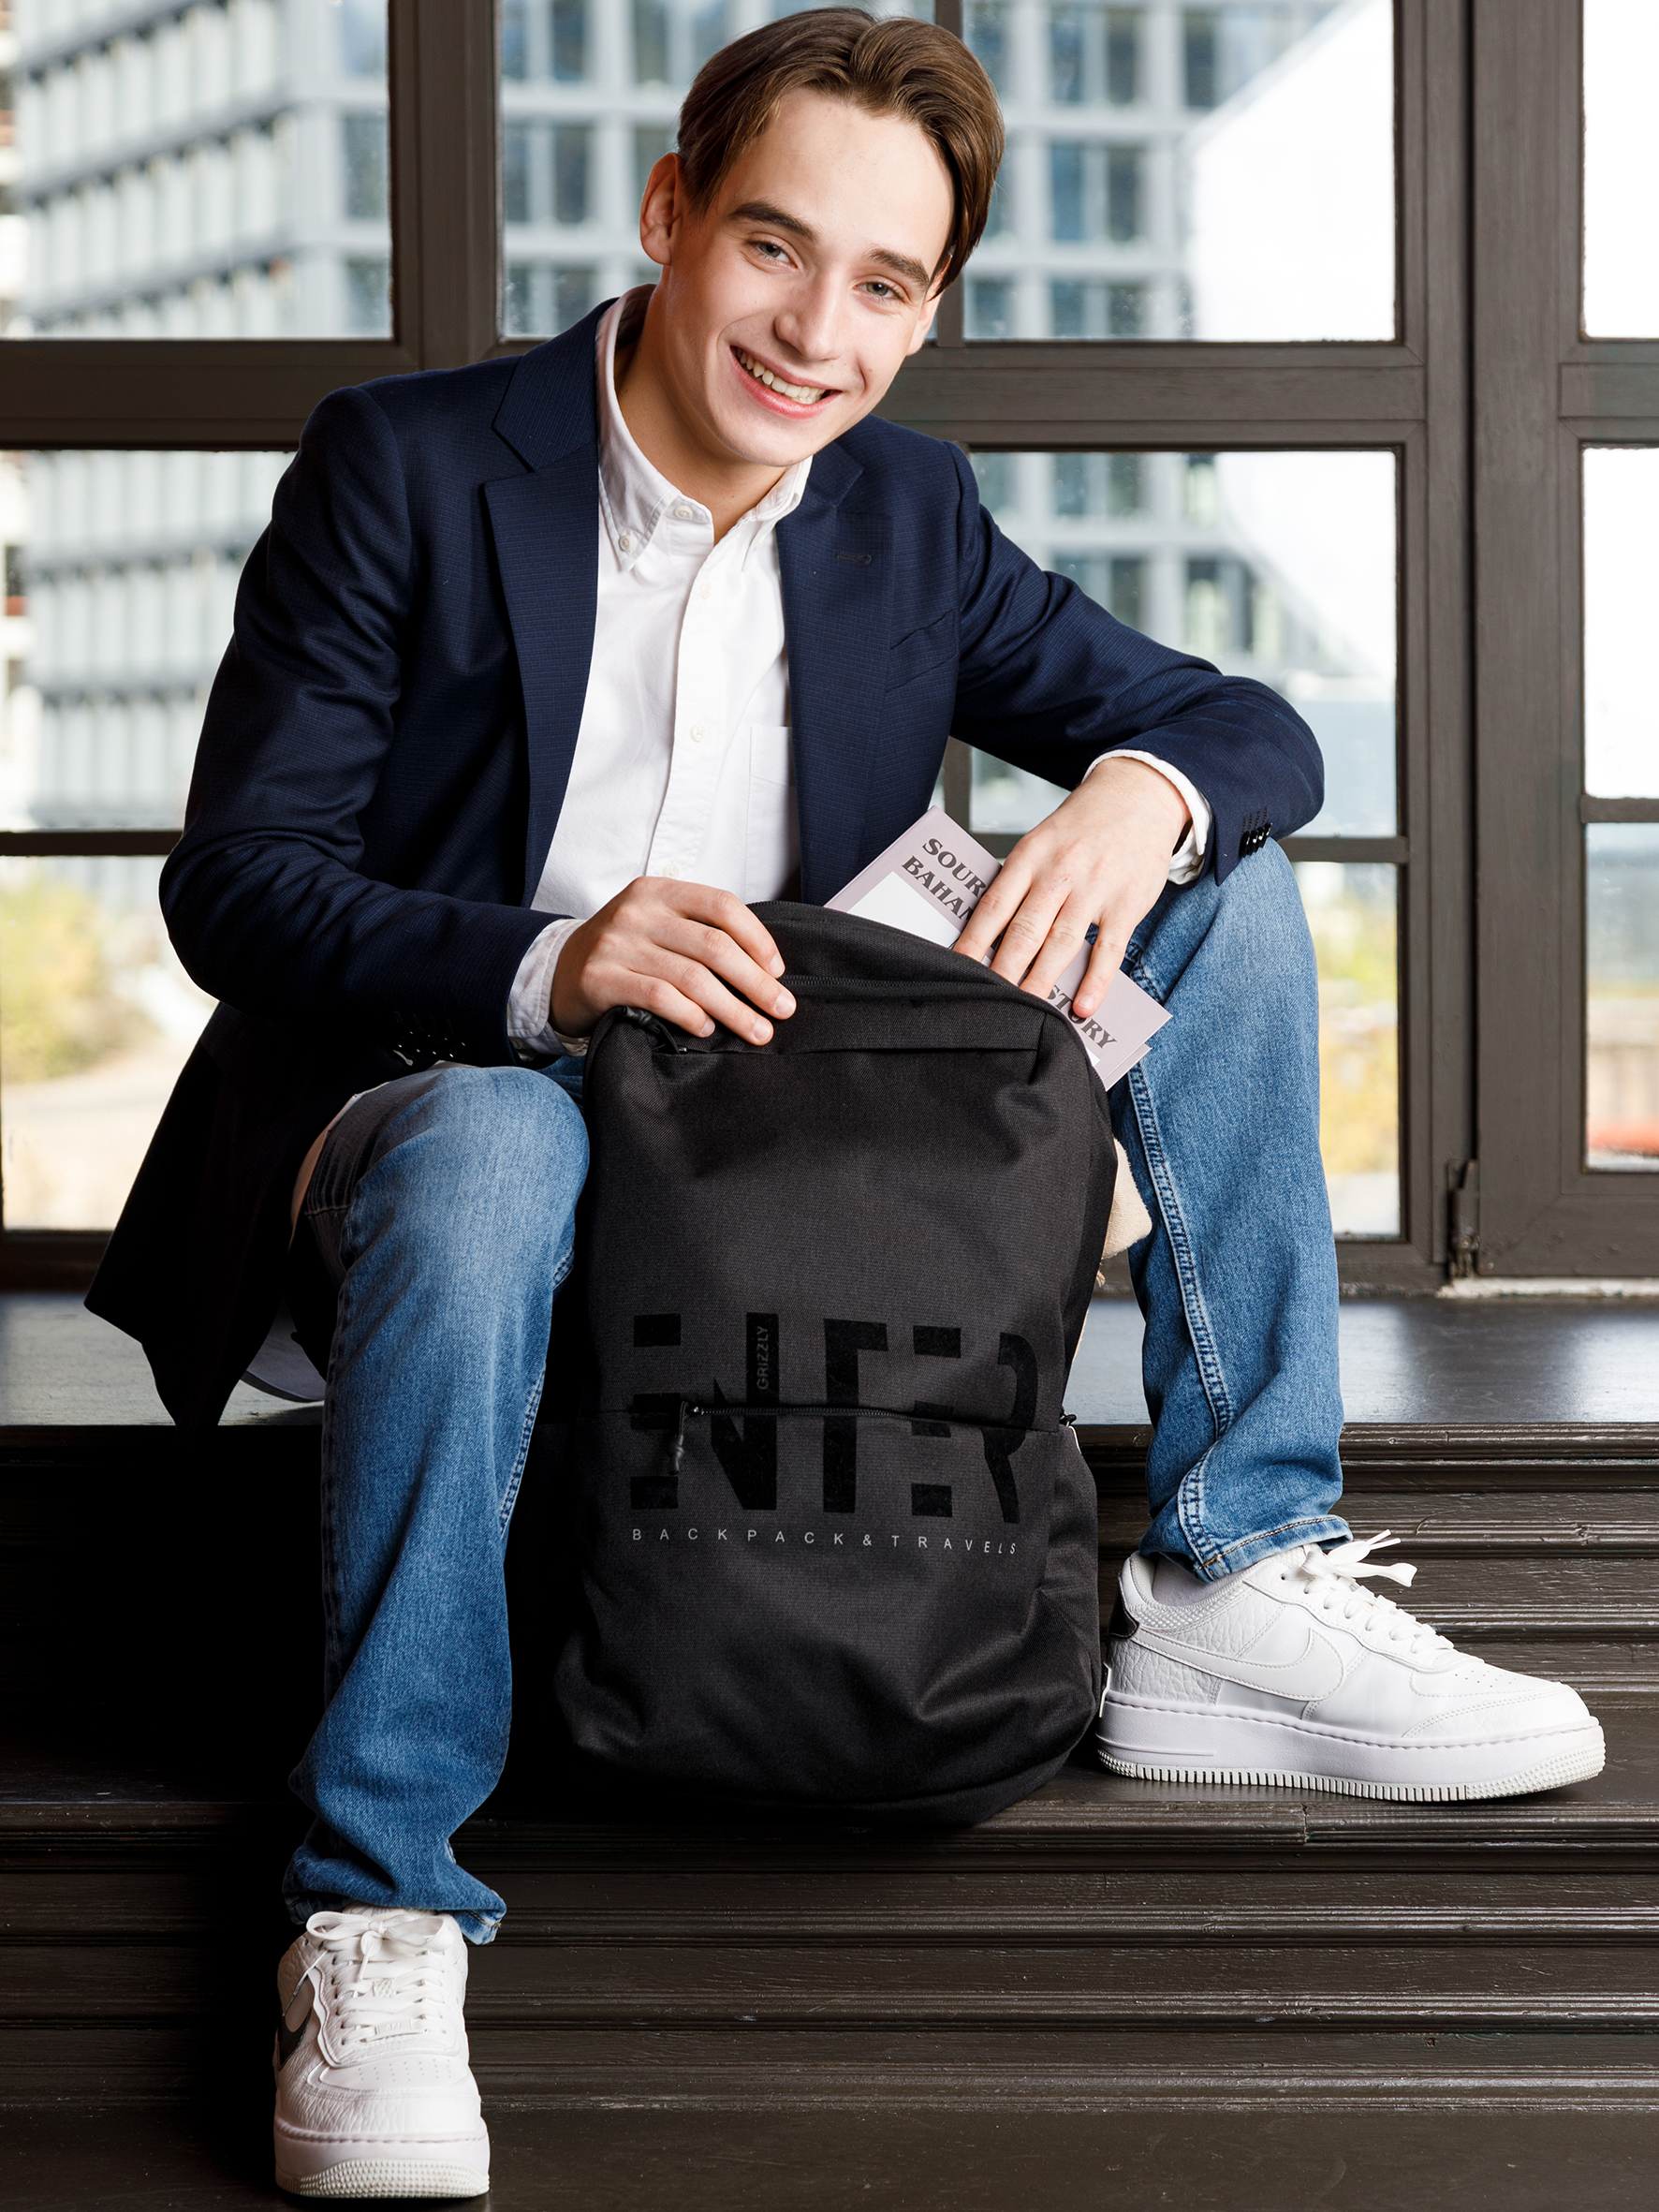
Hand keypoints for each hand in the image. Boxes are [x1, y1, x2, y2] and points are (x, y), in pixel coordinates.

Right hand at [551, 876, 794, 1043]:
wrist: (557, 972)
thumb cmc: (624, 953)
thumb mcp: (657, 925)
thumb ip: (700, 933)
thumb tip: (766, 969)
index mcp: (659, 891)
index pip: (722, 906)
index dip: (758, 939)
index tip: (779, 971)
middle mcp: (637, 912)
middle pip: (713, 946)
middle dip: (755, 982)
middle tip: (782, 1009)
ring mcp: (616, 944)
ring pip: (692, 977)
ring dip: (733, 1009)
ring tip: (756, 1030)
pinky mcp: (600, 978)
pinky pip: (659, 997)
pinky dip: (690, 1015)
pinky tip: (707, 1029)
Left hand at [952, 758, 1190, 1020]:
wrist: (1138, 796)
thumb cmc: (1081, 827)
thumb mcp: (1041, 842)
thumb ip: (1019, 882)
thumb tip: (988, 929)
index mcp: (1030, 857)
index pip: (994, 905)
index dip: (974, 940)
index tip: (956, 967)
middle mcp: (1060, 873)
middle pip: (1024, 930)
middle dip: (1002, 970)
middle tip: (986, 999)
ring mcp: (1095, 889)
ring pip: (1062, 943)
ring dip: (1040, 981)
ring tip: (1024, 1010)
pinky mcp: (1126, 904)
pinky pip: (1109, 950)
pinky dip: (1095, 981)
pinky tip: (1082, 1006)